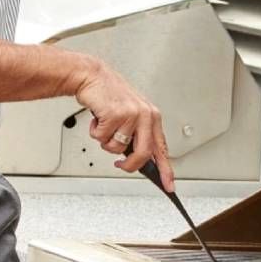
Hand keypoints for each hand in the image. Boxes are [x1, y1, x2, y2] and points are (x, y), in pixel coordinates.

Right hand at [66, 58, 172, 190]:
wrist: (91, 76)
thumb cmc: (109, 95)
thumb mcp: (131, 113)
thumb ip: (137, 134)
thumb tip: (138, 158)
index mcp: (152, 117)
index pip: (162, 149)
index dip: (166, 170)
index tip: (169, 185)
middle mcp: (145, 115)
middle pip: (142, 154)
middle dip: (128, 165)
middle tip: (119, 165)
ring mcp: (130, 115)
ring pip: (116, 148)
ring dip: (105, 140)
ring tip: (105, 125)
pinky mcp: (114, 115)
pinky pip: (102, 138)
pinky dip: (95, 131)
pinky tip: (98, 118)